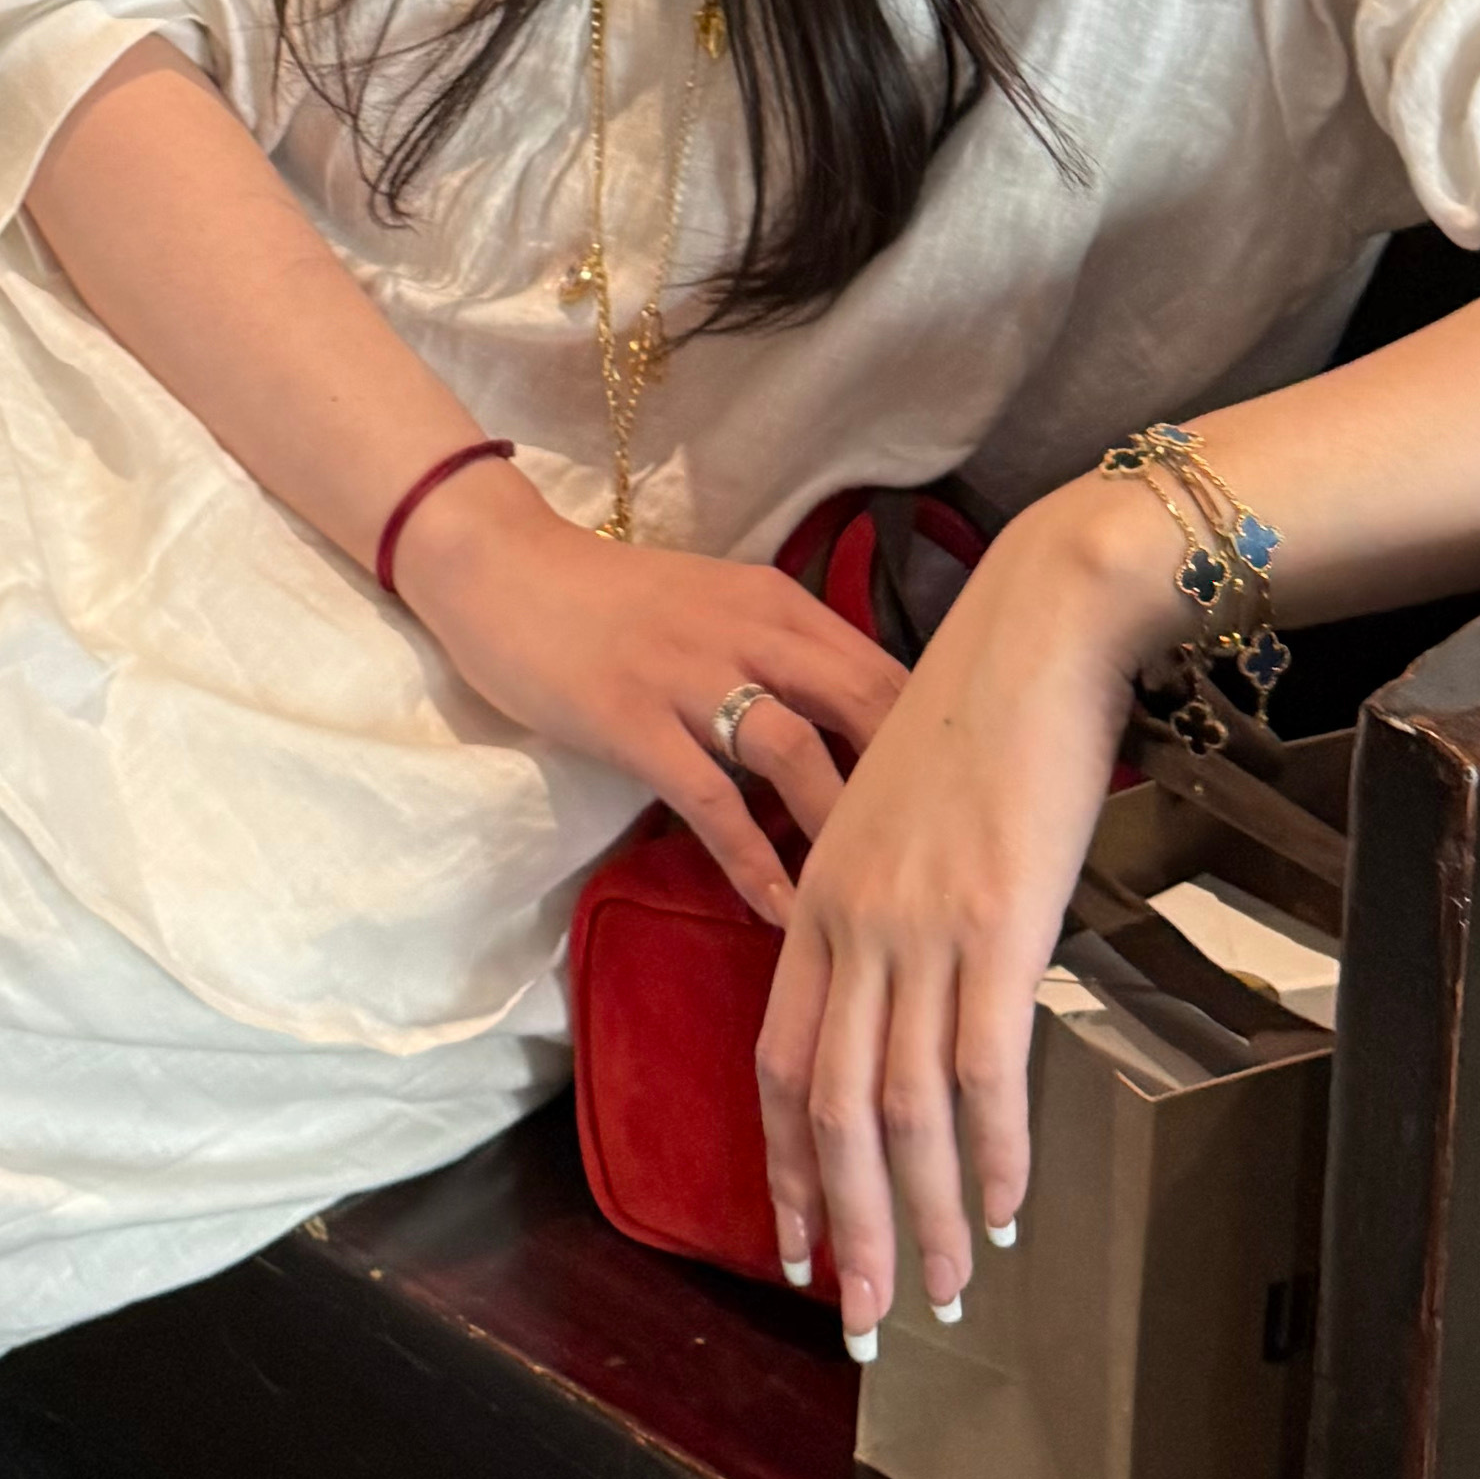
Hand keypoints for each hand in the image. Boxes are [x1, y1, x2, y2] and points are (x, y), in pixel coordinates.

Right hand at [395, 473, 904, 927]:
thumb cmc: (612, 599)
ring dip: (841, 832)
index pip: (885, 668)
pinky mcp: (632, 718)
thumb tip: (856, 731)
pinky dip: (752, 858)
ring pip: (796, 752)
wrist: (503, 567)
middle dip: (915, 789)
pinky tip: (778, 911)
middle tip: (949, 871)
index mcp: (777, 601)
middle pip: (863, 705)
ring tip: (875, 905)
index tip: (976, 808)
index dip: (937, 739)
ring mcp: (688, 673)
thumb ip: (781, 655)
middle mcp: (748, 629)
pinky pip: (710, 798)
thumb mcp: (716, 608)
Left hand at [755, 501, 1143, 1350]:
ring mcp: (920, 927)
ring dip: (927, 1216)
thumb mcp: (903, 821)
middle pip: (831, 1108)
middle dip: (847, 1229)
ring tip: (944, 1294)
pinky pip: (982, 1068)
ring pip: (903, 1109)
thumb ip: (893, 914)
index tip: (800, 1249)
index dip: (787, 1167)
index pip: (781, 1060)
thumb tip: (921, 1003)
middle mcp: (852, 923)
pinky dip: (996, 1152)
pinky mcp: (995, 924)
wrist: (1035, 633)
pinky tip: (1010, 1211)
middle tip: (863, 1322)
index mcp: (820, 898)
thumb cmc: (979, 720)